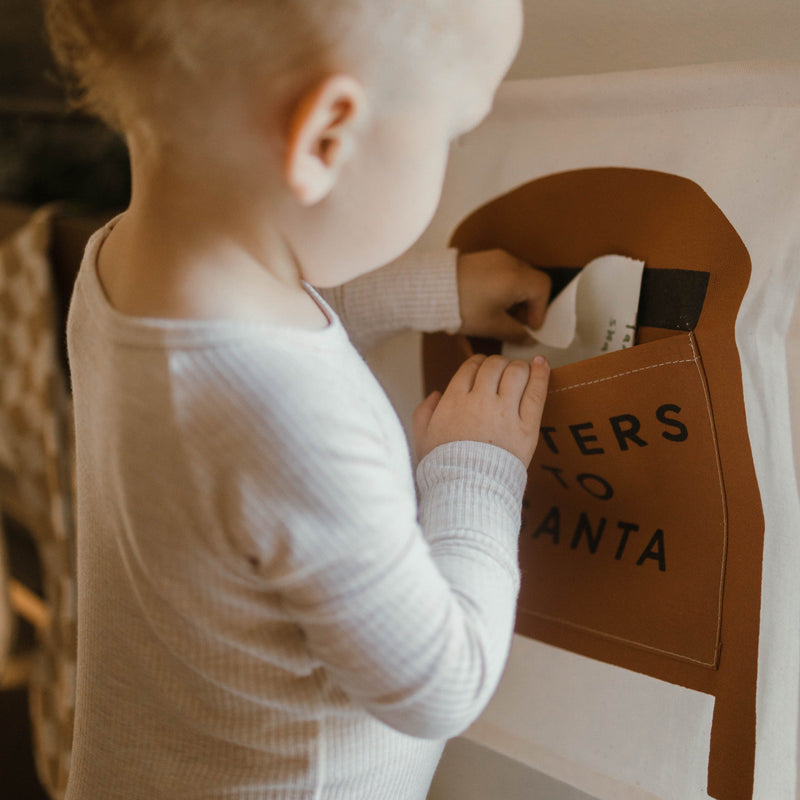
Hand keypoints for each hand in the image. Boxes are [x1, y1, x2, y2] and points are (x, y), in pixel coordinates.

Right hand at [413, 354, 550, 466]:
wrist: (465, 492)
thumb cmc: (442, 467)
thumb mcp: (421, 438)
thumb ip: (424, 412)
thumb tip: (436, 394)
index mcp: (453, 401)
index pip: (470, 367)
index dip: (478, 363)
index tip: (483, 367)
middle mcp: (479, 401)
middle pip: (494, 366)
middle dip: (498, 364)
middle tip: (502, 371)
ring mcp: (504, 413)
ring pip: (516, 373)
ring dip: (519, 367)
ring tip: (522, 371)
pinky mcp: (526, 427)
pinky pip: (536, 392)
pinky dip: (541, 373)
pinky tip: (542, 363)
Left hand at [457, 249, 551, 342]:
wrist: (430, 289)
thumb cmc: (461, 306)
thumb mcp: (492, 326)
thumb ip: (516, 333)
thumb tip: (528, 338)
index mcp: (516, 277)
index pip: (543, 288)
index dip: (540, 310)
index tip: (530, 326)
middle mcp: (509, 262)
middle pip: (532, 281)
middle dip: (529, 304)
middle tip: (517, 323)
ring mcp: (495, 257)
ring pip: (518, 276)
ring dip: (516, 295)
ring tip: (501, 314)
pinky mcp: (482, 259)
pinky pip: (503, 271)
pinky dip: (504, 286)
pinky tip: (489, 302)